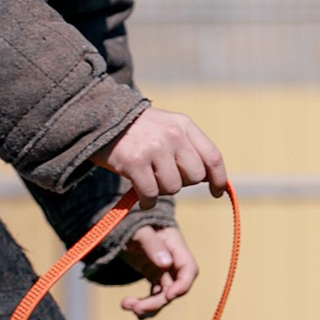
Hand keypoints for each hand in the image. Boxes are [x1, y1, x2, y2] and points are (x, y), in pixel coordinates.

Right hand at [94, 107, 226, 202]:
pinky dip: (147, 201)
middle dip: (182, 183)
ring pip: (173, 187)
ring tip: (148, 180)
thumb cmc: (137, 131)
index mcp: (184, 125)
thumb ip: (188, 148)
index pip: (212, 157)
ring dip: (161, 191)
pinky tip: (140, 196)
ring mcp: (154, 148)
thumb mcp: (167, 128)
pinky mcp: (135, 162)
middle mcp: (172, 135)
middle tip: (163, 177)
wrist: (100, 119)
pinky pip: (151, 194)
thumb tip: (209, 178)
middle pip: (194, 177)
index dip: (219, 179)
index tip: (216, 193)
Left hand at [117, 224, 198, 318]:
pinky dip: (143, 304)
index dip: (182, 286)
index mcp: (176, 246)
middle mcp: (173, 261)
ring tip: (127, 306)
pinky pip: (152, 295)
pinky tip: (129, 307)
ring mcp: (163, 270)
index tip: (168, 296)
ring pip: (163, 296)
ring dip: (148, 306)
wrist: (123, 219)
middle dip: (157, 301)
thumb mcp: (140, 229)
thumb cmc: (133, 220)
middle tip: (137, 308)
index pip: (188, 270)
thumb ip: (152, 244)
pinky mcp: (153, 276)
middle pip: (174, 289)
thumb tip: (166, 263)